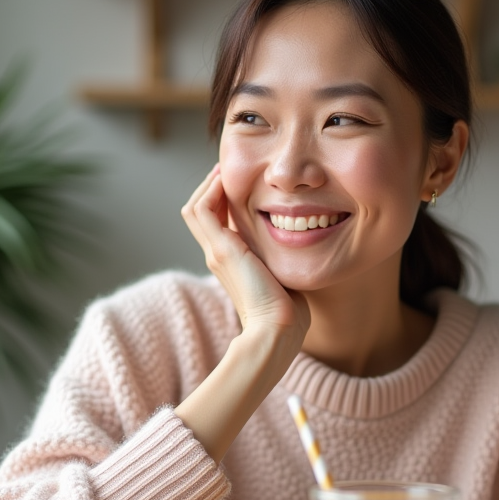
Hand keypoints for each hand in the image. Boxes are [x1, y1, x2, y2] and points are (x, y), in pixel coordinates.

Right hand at [180, 164, 309, 351]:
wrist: (278, 329)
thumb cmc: (288, 312)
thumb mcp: (283, 276)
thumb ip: (283, 258)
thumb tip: (302, 246)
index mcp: (230, 262)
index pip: (216, 222)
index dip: (223, 199)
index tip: (242, 183)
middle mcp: (217, 255)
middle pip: (200, 212)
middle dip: (213, 187)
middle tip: (229, 170)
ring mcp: (216, 252)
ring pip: (196, 208)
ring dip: (208, 185)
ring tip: (224, 170)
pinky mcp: (220, 249)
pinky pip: (202, 210)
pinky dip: (210, 191)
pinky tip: (225, 180)